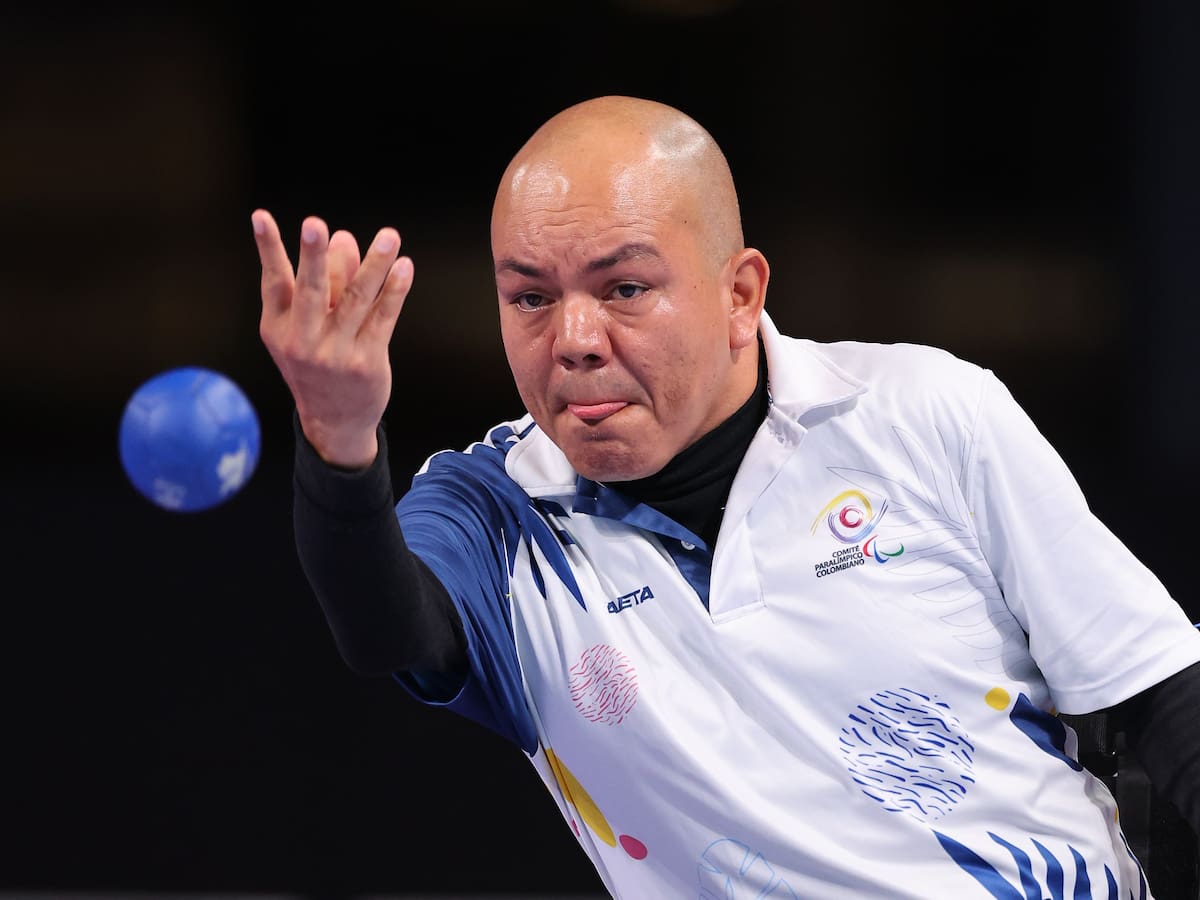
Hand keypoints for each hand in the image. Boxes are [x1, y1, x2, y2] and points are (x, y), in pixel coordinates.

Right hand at [251, 209, 413, 467]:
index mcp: (280, 327)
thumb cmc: (317, 362)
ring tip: (389, 236)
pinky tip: (404, 268)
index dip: (267, 248)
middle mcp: (304, 340)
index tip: (260, 216)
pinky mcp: (367, 362)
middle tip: (315, 223)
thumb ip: (322, 283)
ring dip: (375, 265)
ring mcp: (336, 353)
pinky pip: (383, 319)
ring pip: (357, 300)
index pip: (273, 280)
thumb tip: (343, 237)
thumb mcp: (304, 328)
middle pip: (312, 290)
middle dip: (314, 256)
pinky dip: (395, 292)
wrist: (333, 420)